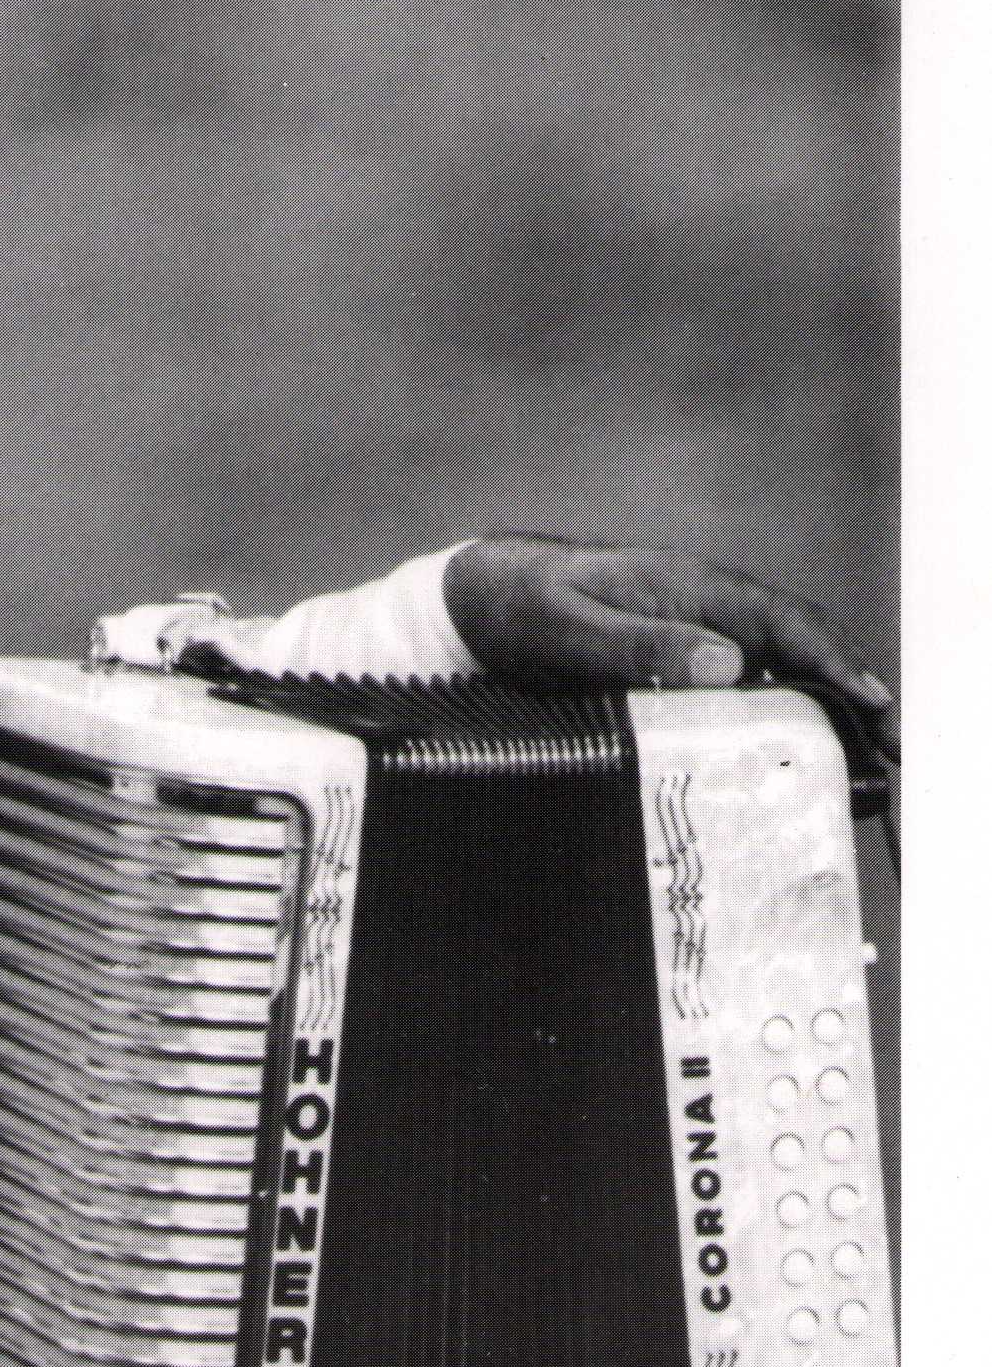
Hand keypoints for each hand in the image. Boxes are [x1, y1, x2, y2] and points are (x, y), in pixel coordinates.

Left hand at [443, 537, 896, 759]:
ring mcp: (696, 643)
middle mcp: (708, 614)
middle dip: (851, 700)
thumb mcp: (568, 626)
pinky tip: (783, 774)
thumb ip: (639, 644)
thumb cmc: (520, 604)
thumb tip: (727, 664)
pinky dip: (771, 731)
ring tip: (855, 777)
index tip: (873, 703)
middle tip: (888, 756)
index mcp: (695, 588)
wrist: (479, 601)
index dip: (837, 661)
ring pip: (777, 680)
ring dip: (819, 722)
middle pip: (800, 654)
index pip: (788, 622)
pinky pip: (740, 700)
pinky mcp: (678, 673)